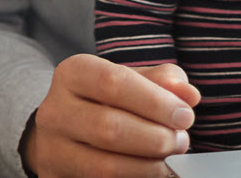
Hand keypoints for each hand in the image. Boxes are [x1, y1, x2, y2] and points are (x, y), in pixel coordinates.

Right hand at [21, 57, 200, 177]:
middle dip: (155, 138)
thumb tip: (189, 95)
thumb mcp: (131, 81)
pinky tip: (150, 172)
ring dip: (148, 166)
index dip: (155, 102)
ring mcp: (52, 148)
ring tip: (169, 159)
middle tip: (181, 141)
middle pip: (109, 127)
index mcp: (73, 73)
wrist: (65, 132)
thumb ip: (162, 82)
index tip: (185, 116)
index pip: (113, 82)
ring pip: (105, 166)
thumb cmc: (106, 101)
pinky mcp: (57, 177)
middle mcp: (55, 110)